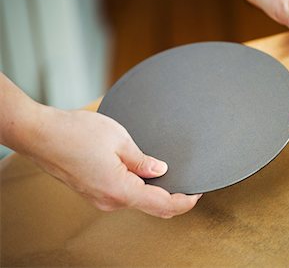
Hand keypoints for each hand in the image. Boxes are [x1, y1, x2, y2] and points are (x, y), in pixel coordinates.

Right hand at [13, 104, 201, 217]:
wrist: (40, 134)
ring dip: (156, 193)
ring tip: (169, 175)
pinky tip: (145, 174)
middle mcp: (110, 201)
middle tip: (188, 185)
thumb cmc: (74, 133)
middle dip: (173, 199)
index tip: (197, 194)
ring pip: (138, 201)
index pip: (162, 204)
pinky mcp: (94, 192)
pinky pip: (124, 195)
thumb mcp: (119, 140)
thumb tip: (161, 170)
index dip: (184, 202)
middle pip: (152, 207)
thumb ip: (143, 160)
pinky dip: (140, 189)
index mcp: (120, 190)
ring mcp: (100, 199)